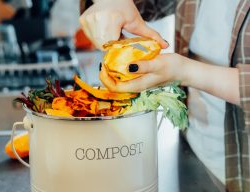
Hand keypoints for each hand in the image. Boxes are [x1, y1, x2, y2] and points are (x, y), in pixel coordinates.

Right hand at [79, 0, 168, 49]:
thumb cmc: (125, 9)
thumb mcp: (138, 22)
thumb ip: (151, 35)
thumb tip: (165, 45)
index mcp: (112, 19)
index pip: (113, 45)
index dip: (117, 49)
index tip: (121, 47)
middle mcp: (98, 19)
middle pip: (104, 46)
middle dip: (111, 47)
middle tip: (117, 40)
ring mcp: (88, 20)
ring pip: (96, 43)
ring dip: (104, 43)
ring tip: (111, 34)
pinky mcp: (83, 21)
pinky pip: (90, 37)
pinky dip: (97, 38)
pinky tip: (104, 30)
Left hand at [100, 53, 239, 105]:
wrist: (183, 70)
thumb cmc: (172, 67)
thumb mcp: (158, 64)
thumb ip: (143, 66)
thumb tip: (127, 67)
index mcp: (138, 85)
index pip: (115, 88)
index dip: (105, 79)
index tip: (102, 67)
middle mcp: (136, 86)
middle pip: (115, 86)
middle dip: (107, 76)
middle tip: (104, 62)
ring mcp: (139, 82)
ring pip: (120, 81)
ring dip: (113, 73)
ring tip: (109, 60)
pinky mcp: (141, 77)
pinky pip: (126, 76)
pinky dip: (120, 70)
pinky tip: (120, 60)